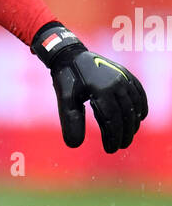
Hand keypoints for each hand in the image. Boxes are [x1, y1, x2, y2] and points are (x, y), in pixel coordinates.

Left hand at [32, 24, 147, 153]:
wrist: (70, 55)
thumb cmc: (66, 79)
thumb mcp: (65, 101)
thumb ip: (71, 122)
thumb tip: (75, 145)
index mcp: (101, 90)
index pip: (112, 120)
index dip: (113, 137)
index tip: (111, 150)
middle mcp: (116, 82)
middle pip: (126, 114)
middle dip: (125, 133)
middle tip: (121, 146)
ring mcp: (122, 76)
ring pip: (134, 104)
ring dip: (134, 122)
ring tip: (129, 136)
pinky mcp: (125, 73)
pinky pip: (138, 90)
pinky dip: (141, 104)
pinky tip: (140, 117)